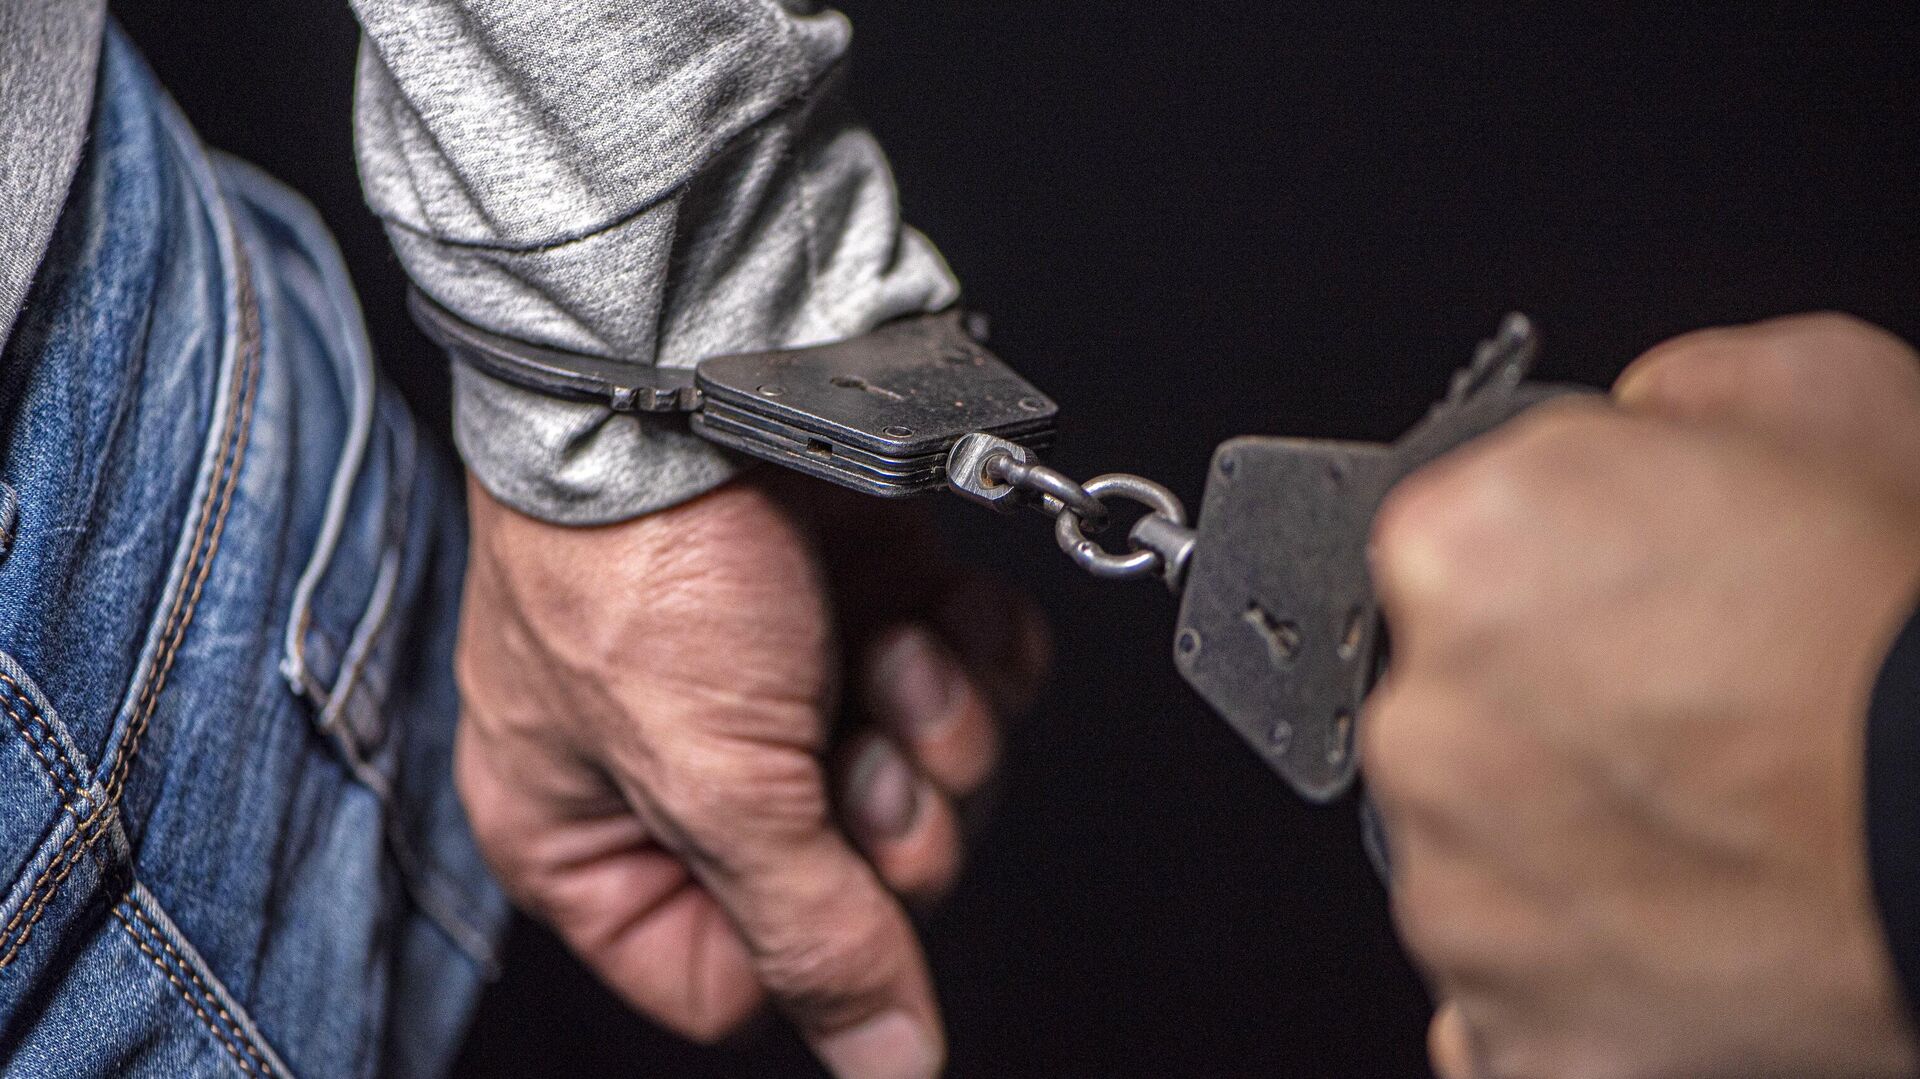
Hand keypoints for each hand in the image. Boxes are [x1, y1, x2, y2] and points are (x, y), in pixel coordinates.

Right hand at [454, 472, 1046, 1077]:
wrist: (705, 359)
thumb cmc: (642, 550)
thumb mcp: (716, 781)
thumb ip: (814, 940)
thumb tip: (888, 1070)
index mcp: (601, 837)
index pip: (742, 981)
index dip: (812, 938)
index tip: (824, 860)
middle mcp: (705, 770)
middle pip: (869, 887)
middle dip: (889, 811)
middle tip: (854, 738)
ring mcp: (803, 682)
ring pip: (943, 787)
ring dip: (938, 719)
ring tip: (888, 647)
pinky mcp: (884, 603)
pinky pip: (989, 685)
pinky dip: (984, 650)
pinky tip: (937, 608)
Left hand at [1365, 314, 1919, 1078]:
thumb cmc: (1917, 632)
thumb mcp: (1825, 393)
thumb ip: (1678, 394)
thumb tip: (1638, 418)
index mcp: (1463, 551)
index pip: (1452, 542)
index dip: (1555, 563)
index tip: (1620, 594)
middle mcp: (1425, 722)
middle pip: (1450, 701)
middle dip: (1541, 703)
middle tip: (1681, 715)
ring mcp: (1460, 891)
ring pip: (1476, 845)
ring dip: (1556, 835)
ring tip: (1705, 823)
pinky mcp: (1510, 1028)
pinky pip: (1505, 994)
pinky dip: (1573, 965)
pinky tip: (1673, 922)